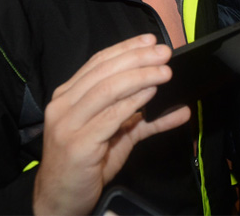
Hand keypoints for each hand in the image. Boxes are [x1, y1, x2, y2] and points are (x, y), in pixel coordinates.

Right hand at [33, 34, 190, 215]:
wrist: (60, 199)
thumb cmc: (86, 164)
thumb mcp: (116, 135)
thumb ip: (145, 119)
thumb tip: (179, 108)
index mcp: (67, 96)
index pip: (98, 62)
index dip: (126, 48)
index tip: (151, 41)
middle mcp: (63, 106)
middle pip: (104, 72)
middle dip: (138, 59)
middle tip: (164, 54)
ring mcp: (67, 124)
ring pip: (107, 90)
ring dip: (140, 77)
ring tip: (164, 72)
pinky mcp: (78, 144)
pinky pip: (110, 117)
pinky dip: (133, 102)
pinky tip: (150, 94)